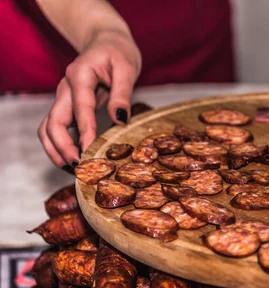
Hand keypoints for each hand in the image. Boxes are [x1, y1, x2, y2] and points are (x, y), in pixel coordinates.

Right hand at [38, 30, 141, 167]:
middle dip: (63, 147)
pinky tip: (72, 159)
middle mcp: (65, 88)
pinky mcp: (65, 106)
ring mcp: (62, 97)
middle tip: (80, 167)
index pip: (80, 107)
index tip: (90, 150)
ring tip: (73, 169)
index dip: (84, 131)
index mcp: (80, 75)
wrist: (106, 42)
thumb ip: (122, 94)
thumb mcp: (127, 68)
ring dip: (56, 150)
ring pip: (48, 128)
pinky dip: (59, 145)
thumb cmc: (118, 54)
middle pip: (54, 121)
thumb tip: (120, 120)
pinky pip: (55, 128)